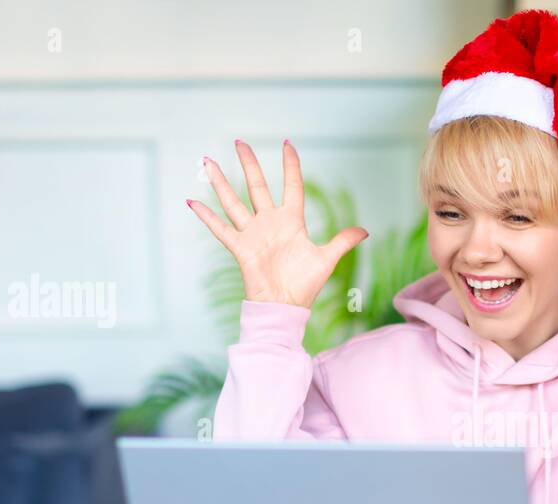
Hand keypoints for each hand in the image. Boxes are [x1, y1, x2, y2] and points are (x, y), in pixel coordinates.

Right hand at [188, 139, 367, 307]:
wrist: (285, 307)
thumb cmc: (304, 285)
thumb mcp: (326, 259)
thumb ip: (342, 242)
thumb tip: (365, 231)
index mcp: (292, 221)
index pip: (291, 186)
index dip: (290, 166)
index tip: (287, 144)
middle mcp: (270, 222)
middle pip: (257, 186)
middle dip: (249, 164)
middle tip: (239, 142)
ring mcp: (253, 233)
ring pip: (234, 201)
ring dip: (220, 182)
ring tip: (208, 161)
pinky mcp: (240, 248)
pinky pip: (221, 229)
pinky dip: (206, 216)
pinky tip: (192, 201)